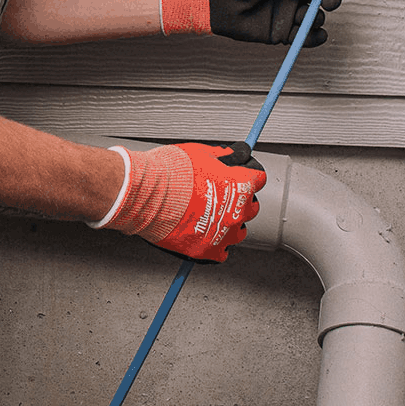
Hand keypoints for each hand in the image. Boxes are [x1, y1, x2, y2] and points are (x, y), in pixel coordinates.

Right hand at [88, 142, 266, 262]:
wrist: (145, 193)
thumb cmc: (169, 172)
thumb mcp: (201, 152)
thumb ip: (223, 157)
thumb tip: (231, 155)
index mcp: (240, 185)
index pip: (258, 178)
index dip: (247, 175)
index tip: (241, 175)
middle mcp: (237, 212)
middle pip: (251, 207)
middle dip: (239, 200)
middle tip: (222, 195)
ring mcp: (223, 234)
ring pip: (239, 232)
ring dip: (229, 224)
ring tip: (212, 217)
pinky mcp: (207, 250)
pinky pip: (221, 253)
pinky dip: (215, 246)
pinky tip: (205, 236)